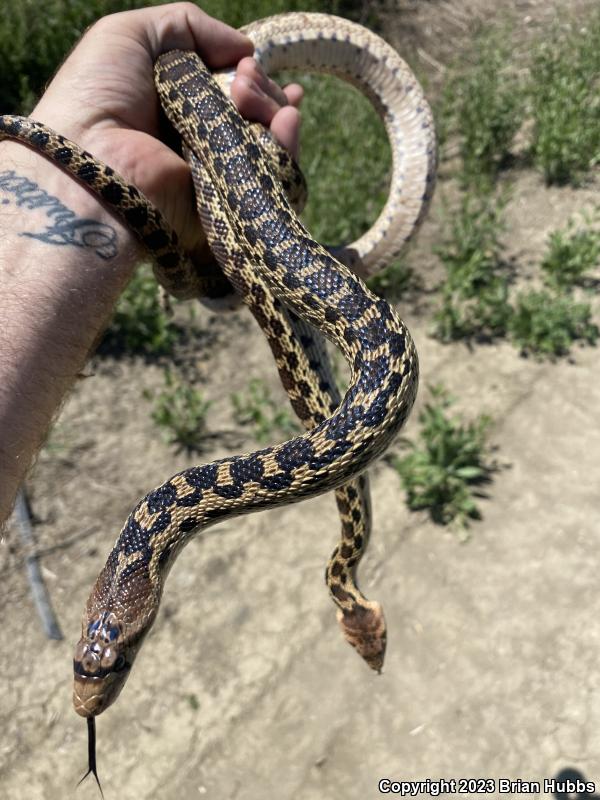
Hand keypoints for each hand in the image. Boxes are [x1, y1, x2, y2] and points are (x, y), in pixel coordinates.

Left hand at [31, 2, 302, 250]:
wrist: (91, 160)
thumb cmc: (97, 95)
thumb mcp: (131, 36)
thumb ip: (188, 26)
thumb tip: (246, 47)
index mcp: (180, 107)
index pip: (234, 91)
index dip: (252, 77)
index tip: (251, 65)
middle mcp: (202, 142)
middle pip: (258, 113)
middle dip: (260, 88)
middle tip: (241, 83)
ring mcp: (218, 174)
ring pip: (272, 141)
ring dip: (273, 110)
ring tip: (246, 97)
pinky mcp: (230, 204)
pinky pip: (275, 177)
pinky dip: (286, 146)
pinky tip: (287, 122)